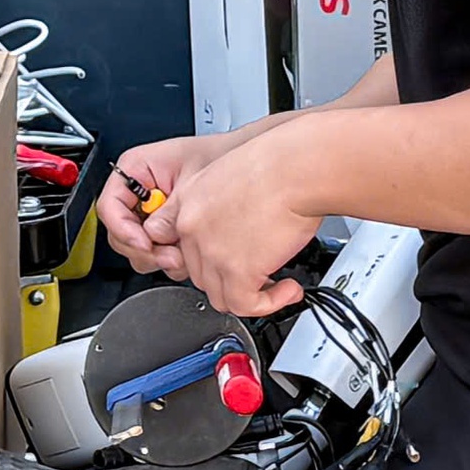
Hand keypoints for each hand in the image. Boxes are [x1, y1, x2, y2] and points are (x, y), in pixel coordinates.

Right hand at [97, 134, 236, 277]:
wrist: (239, 162)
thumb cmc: (216, 157)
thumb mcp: (193, 180)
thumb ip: (171, 210)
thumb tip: (154, 236)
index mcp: (134, 170)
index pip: (109, 206)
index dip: (123, 229)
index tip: (145, 243)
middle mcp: (136, 193)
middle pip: (119, 233)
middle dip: (145, 250)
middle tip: (171, 255)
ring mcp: (148, 214)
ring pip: (136, 248)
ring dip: (159, 257)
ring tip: (184, 251)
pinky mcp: (161, 230)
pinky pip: (155, 253)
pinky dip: (171, 259)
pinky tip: (188, 250)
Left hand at [141, 128, 323, 317]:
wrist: (293, 168)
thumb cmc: (276, 164)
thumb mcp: (230, 173)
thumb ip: (222, 204)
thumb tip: (236, 227)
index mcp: (188, 201)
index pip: (175, 242)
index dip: (202, 258)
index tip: (223, 262)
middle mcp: (192, 227)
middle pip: (199, 273)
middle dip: (230, 278)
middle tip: (258, 272)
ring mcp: (211, 252)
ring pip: (220, 295)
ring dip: (250, 295)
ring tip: (275, 284)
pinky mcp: (237, 271)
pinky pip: (245, 305)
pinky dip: (269, 303)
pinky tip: (287, 290)